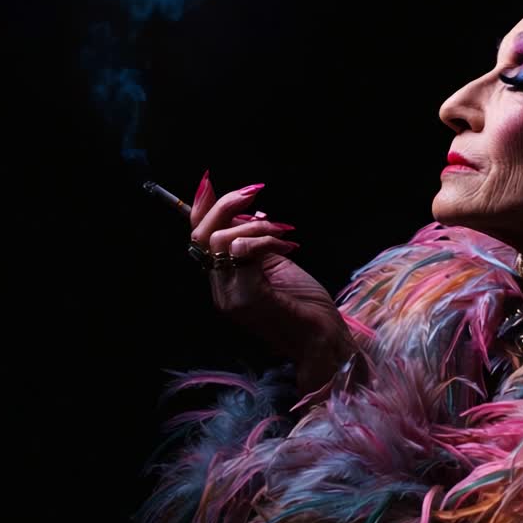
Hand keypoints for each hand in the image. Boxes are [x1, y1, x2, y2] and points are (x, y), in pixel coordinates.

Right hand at [189, 171, 353, 389]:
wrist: (323, 340)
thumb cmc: (306, 305)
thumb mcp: (276, 264)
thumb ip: (256, 242)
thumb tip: (246, 209)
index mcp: (225, 281)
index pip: (198, 239)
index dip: (203, 207)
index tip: (212, 181)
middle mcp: (221, 290)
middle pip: (202, 234)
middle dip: (226, 204)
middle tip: (255, 191)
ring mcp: (230, 296)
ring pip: (220, 239)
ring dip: (254, 223)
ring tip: (281, 229)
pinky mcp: (246, 297)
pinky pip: (243, 249)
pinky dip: (265, 238)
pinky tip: (288, 244)